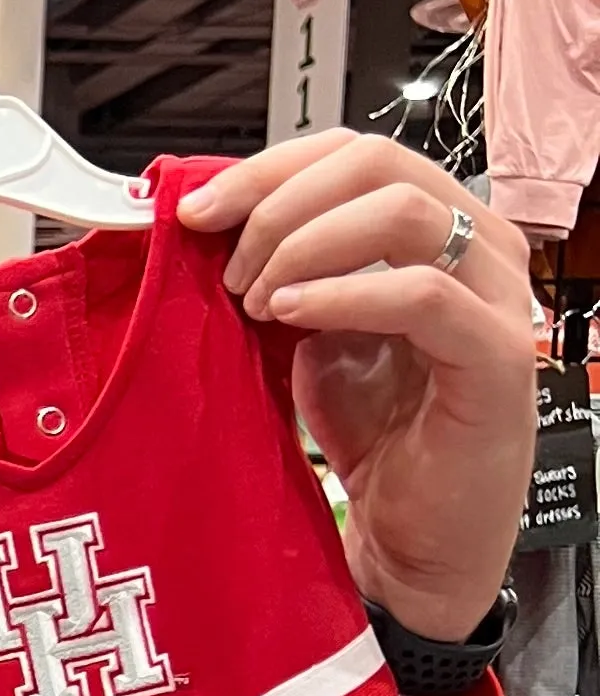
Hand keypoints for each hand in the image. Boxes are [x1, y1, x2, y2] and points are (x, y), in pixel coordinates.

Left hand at [181, 134, 535, 640]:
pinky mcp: (496, 358)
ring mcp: (497, 299)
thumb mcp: (310, 334)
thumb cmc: (376, 438)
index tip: (200, 210)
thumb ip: (287, 272)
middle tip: (228, 266)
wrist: (411, 542)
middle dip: (281, 205)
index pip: (356, 154)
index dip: (270, 169)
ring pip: (405, 212)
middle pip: (379, 165)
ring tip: (257, 299)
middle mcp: (479, 249)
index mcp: (436, 230)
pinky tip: (289, 316)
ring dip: (307, 245)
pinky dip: (344, 294)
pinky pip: (424, 293)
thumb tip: (215, 227)